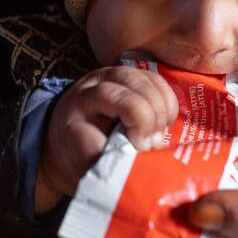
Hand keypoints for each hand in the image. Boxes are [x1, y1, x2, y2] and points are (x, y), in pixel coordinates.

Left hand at [35, 66, 177, 213]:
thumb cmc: (80, 155)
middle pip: (134, 82)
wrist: (69, 142)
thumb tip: (144, 161)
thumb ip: (112, 159)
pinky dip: (168, 100)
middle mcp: (97, 80)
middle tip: (154, 143)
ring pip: (147, 79)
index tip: (143, 146)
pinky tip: (165, 122)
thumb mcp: (88, 162)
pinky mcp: (131, 78)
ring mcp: (115, 75)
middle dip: (152, 114)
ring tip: (160, 133)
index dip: (139, 119)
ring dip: (162, 107)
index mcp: (81, 100)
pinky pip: (157, 81)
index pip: (115, 96)